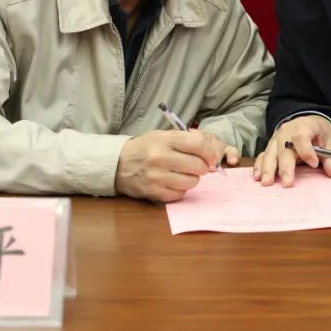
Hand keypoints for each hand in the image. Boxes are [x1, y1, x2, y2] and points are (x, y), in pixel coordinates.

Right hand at [115, 129, 229, 201]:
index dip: (210, 152)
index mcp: (164, 140)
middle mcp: (160, 158)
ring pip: (191, 182)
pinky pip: (180, 194)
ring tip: (184, 173)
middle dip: (203, 167)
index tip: (212, 157)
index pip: (198, 144)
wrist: (118, 164)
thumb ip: (186, 139)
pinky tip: (173, 182)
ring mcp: (157, 177)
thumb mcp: (162, 135)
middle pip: (198, 165)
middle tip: (198, 166)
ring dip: (192, 179)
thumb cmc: (145, 148)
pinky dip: (181, 189)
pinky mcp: (154, 192)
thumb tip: (211, 149)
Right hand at [254, 115, 330, 186]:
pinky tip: (258, 177)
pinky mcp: (271, 147)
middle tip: (287, 183)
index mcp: (305, 126)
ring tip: (267, 183)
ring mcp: (277, 139)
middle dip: (285, 166)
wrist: (311, 124)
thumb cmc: (321, 134)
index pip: (302, 136)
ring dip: (268, 168)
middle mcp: (288, 131)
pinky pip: (263, 156)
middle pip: (284, 147)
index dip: (307, 150)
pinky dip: (259, 166)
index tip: (314, 164)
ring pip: (270, 152)